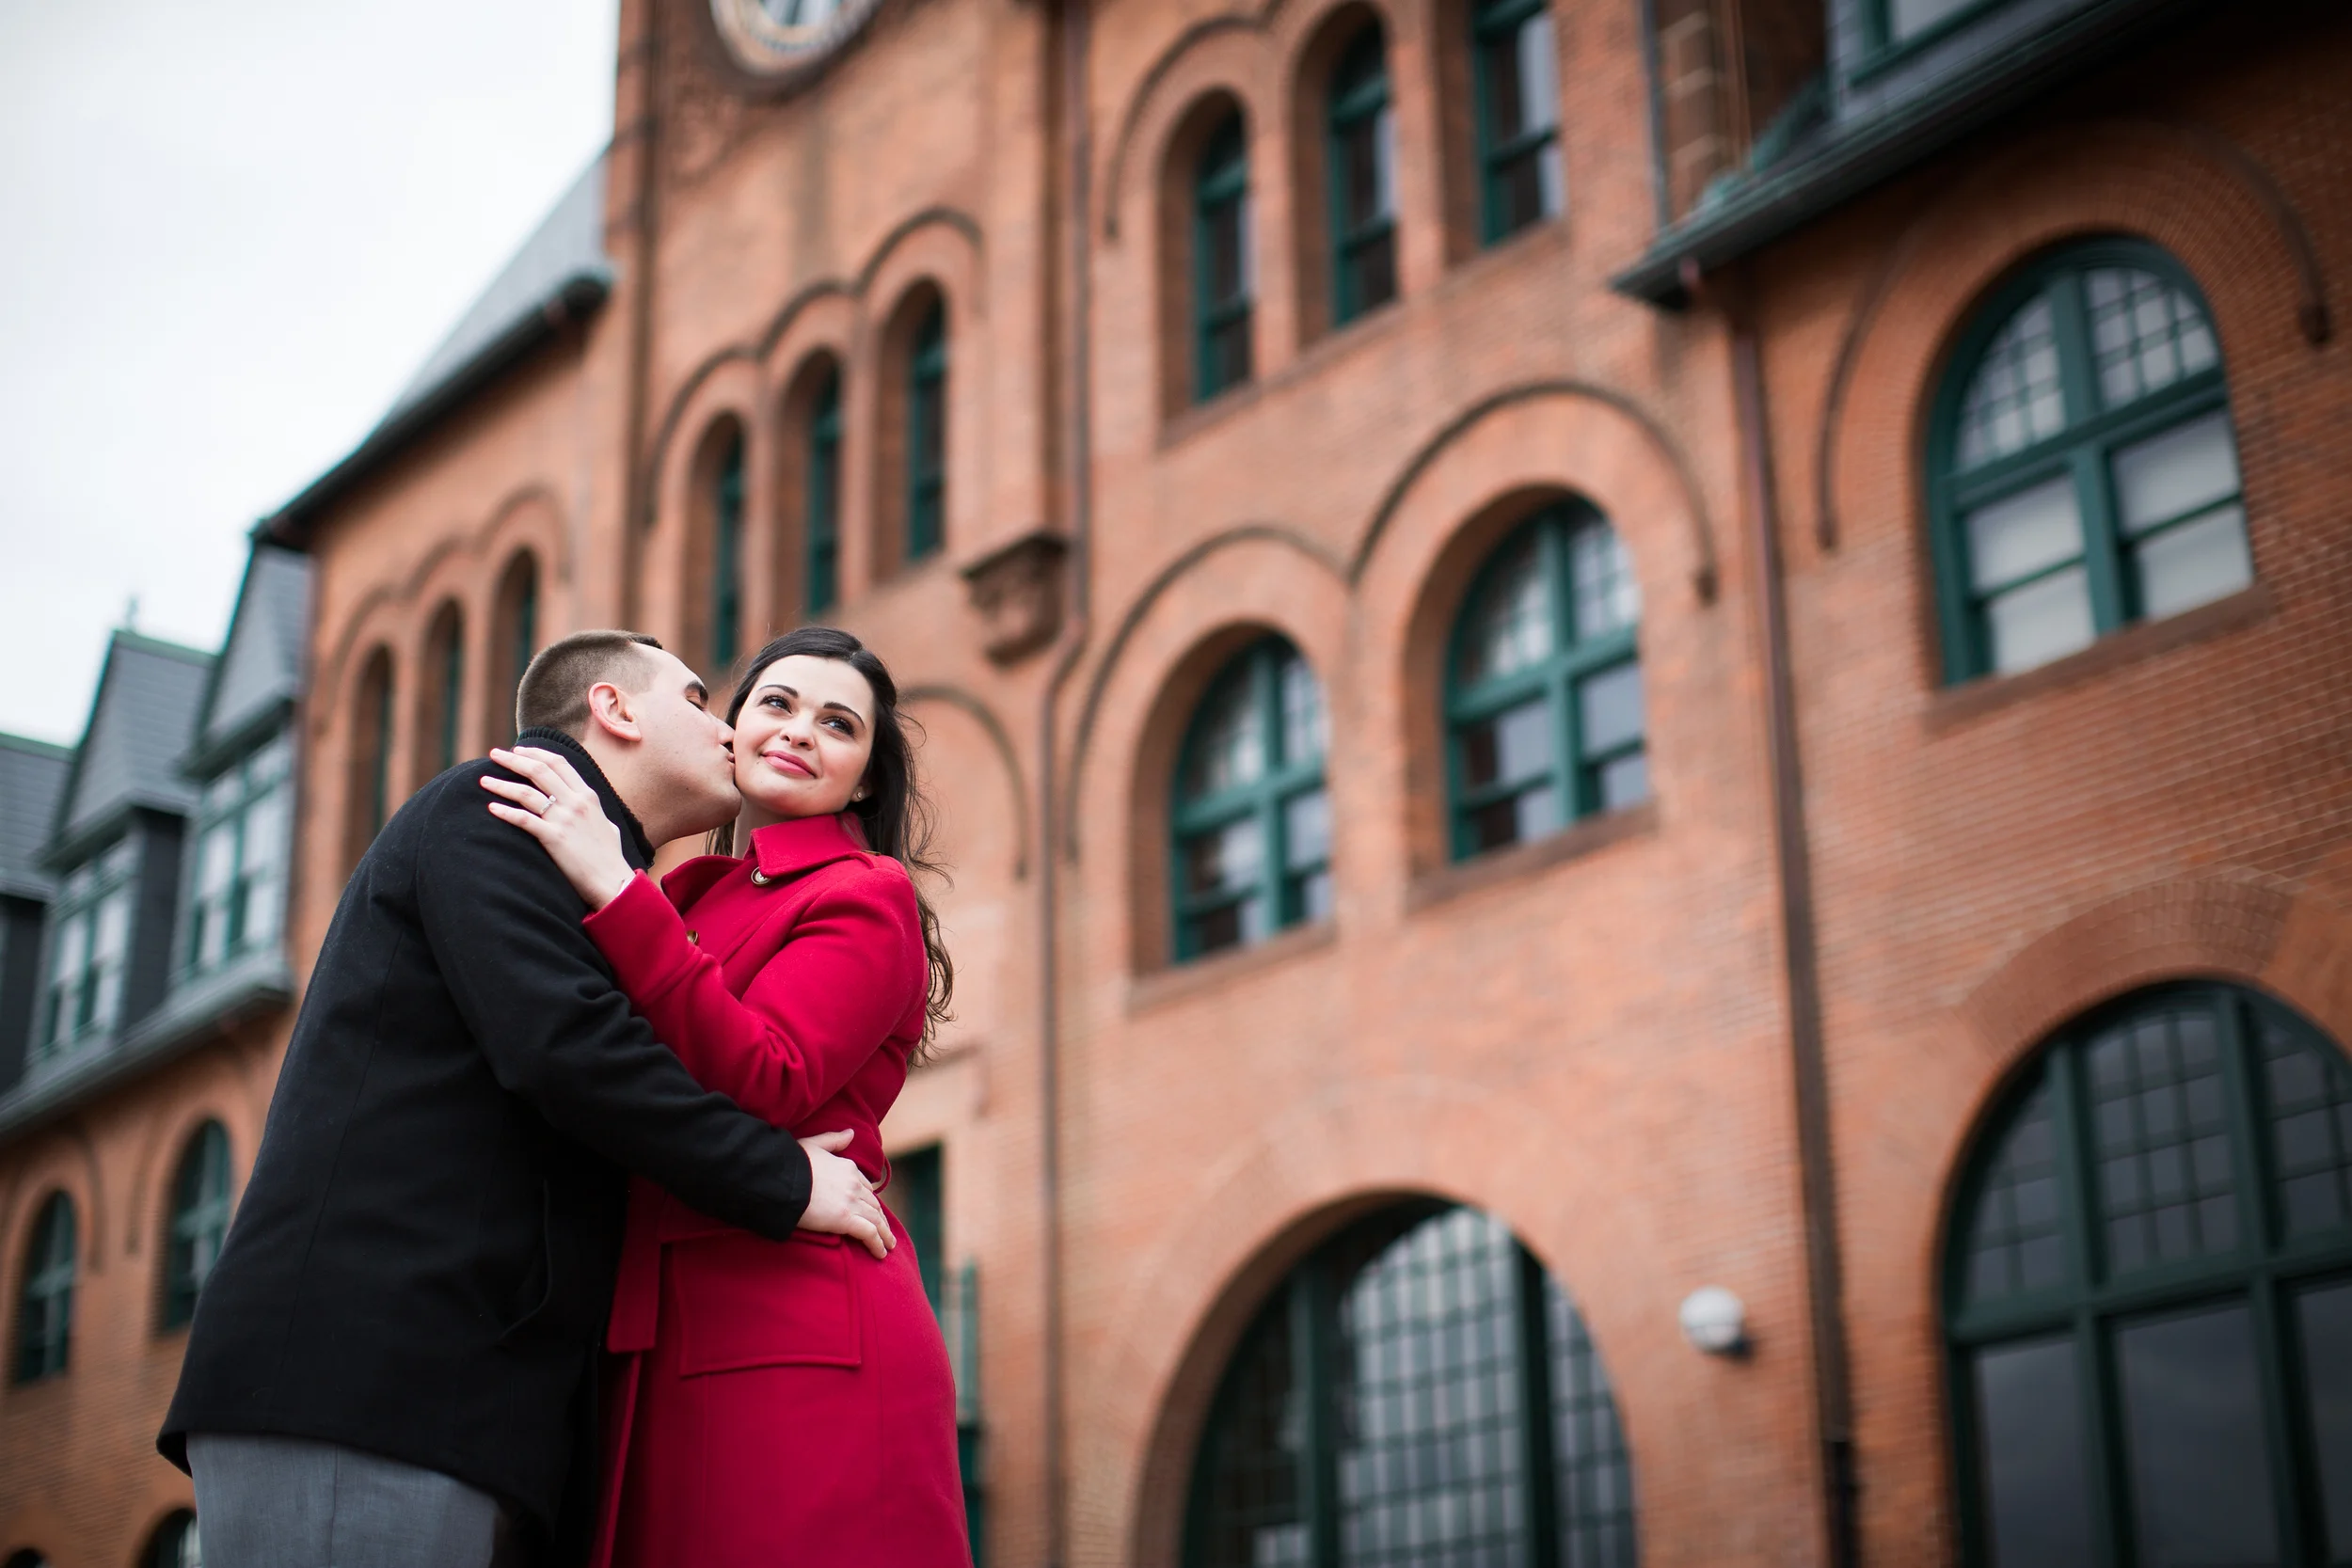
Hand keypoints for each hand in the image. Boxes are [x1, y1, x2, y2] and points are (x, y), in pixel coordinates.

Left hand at [482, 747, 636, 909]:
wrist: (613, 881)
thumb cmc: (610, 857)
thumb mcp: (607, 825)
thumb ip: (594, 812)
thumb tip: (589, 807)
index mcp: (588, 796)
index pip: (559, 763)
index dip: (536, 753)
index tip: (518, 750)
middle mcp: (576, 802)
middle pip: (539, 771)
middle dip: (513, 760)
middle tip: (494, 755)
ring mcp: (565, 820)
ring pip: (527, 793)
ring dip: (502, 784)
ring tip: (483, 780)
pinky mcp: (554, 838)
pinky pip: (524, 820)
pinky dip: (506, 812)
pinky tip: (492, 808)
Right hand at [797, 1129, 893, 1259]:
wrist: (781, 1178)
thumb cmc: (791, 1162)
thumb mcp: (813, 1144)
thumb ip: (833, 1139)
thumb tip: (851, 1133)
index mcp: (848, 1168)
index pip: (866, 1187)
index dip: (871, 1201)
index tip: (874, 1211)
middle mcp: (854, 1184)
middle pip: (873, 1204)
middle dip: (881, 1218)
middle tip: (885, 1231)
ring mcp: (851, 1202)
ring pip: (875, 1220)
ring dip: (884, 1234)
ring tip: (888, 1245)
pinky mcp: (845, 1219)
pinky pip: (869, 1233)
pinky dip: (878, 1244)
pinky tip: (880, 1253)